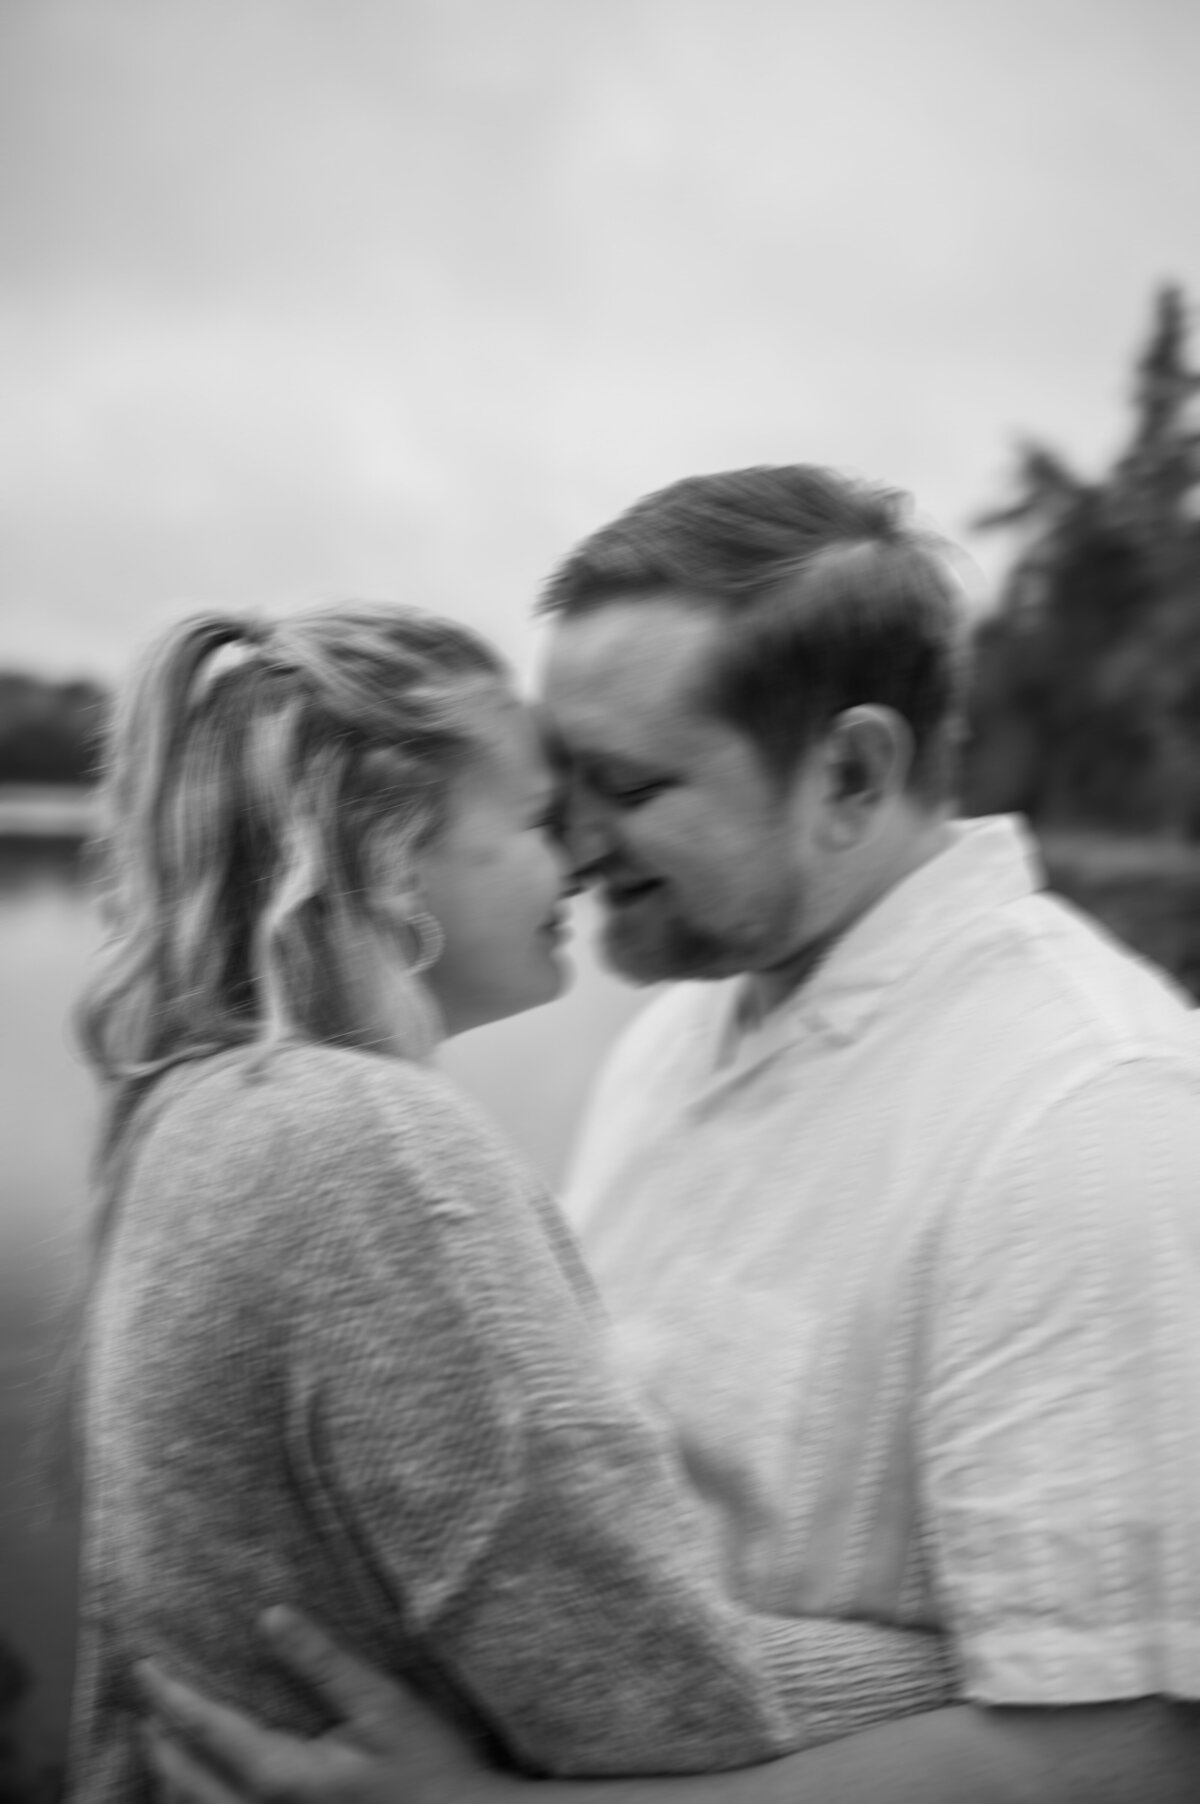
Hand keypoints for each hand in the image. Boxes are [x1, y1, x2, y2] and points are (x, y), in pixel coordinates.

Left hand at [137, 1606, 517, 1803]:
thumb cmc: (428, 1768)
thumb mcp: (383, 1704)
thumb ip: (324, 1662)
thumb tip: (270, 1617)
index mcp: (282, 1776)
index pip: (207, 1730)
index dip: (170, 1696)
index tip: (143, 1666)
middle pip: (186, 1782)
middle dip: (159, 1740)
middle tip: (145, 1701)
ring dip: (172, 1777)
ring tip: (162, 1744)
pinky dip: (201, 1801)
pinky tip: (209, 1787)